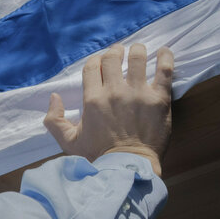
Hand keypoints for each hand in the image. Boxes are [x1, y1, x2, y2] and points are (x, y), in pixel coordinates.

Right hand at [43, 44, 173, 175]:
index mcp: (92, 99)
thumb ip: (53, 120)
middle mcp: (114, 92)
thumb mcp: (68, 142)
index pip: (92, 66)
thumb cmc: (98, 156)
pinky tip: (164, 51)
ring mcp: (138, 94)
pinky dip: (165, 57)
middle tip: (120, 53)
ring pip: (137, 58)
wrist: (128, 168)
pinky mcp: (159, 99)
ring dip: (137, 50)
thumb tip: (54, 97)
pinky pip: (165, 70)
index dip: (96, 60)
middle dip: (115, 52)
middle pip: (113, 58)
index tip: (101, 63)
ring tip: (138, 51)